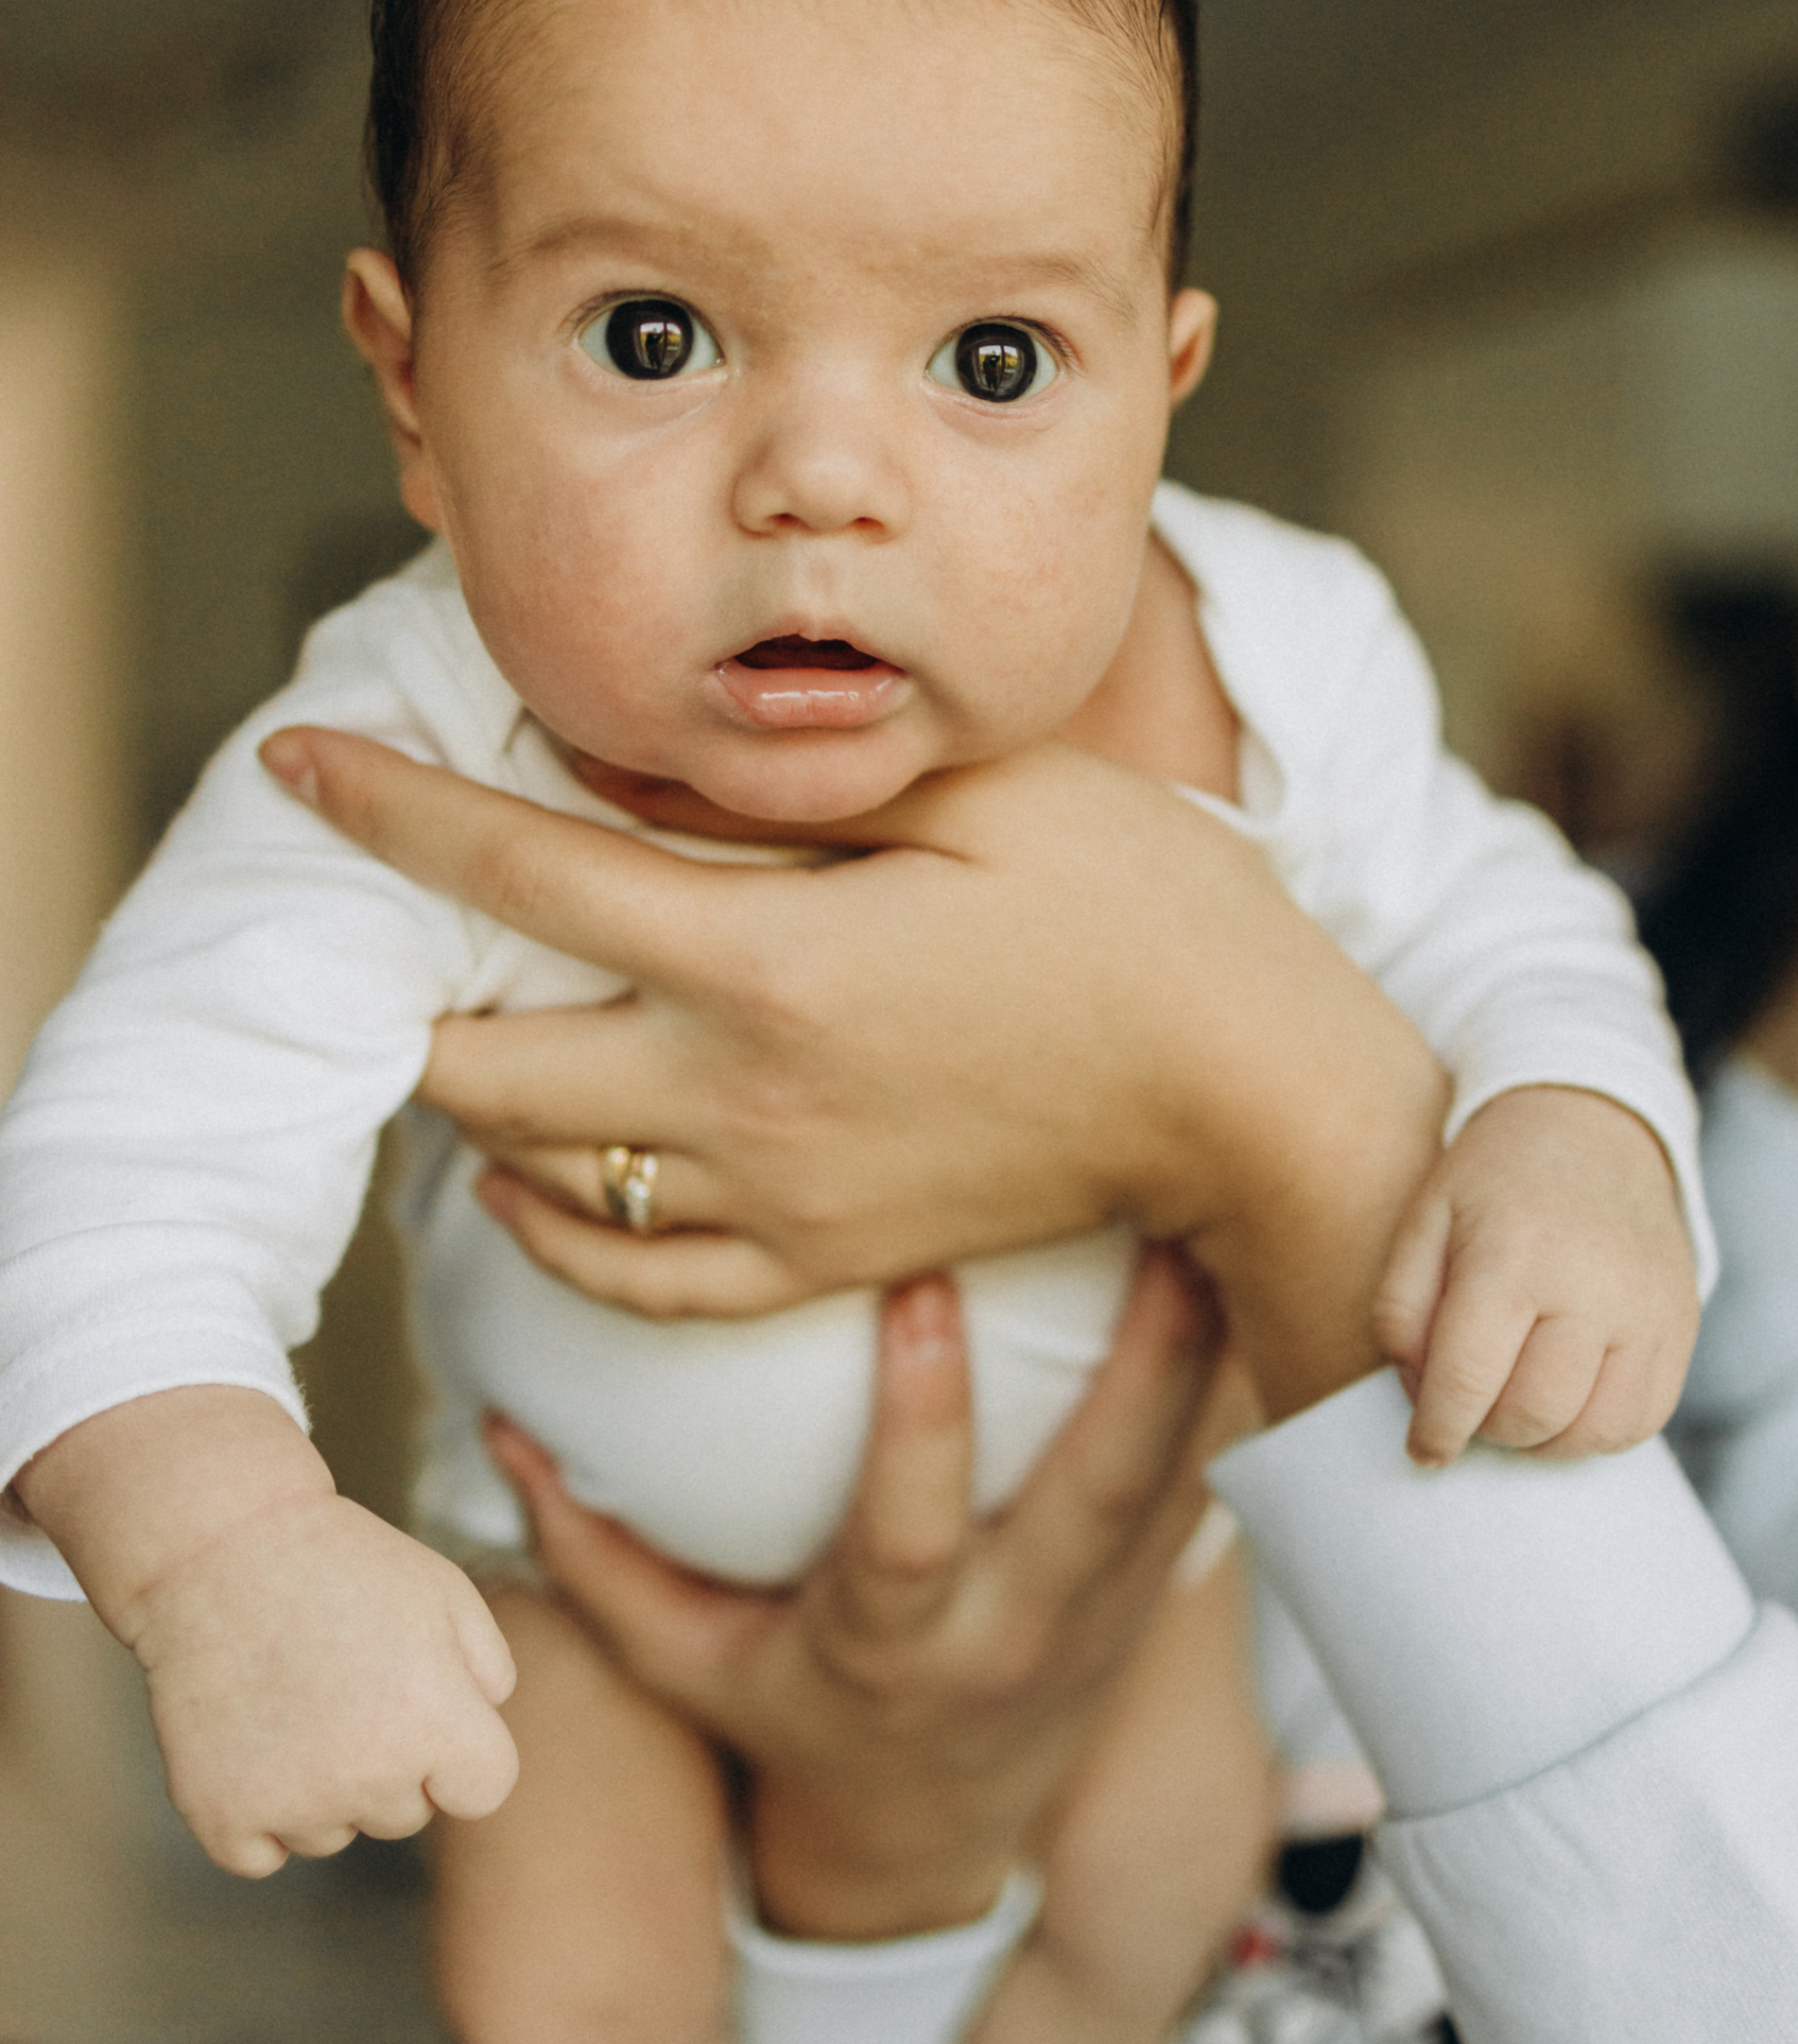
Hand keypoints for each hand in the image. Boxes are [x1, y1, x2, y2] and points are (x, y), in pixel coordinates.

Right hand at [20, 1386, 518, 1875]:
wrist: (220, 1550)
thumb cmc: (345, 1566)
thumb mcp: (449, 1593)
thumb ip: (490, 1671)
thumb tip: (483, 1729)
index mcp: (436, 1723)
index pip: (485, 1791)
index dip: (461, 1752)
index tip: (427, 1712)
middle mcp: (369, 1775)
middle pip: (408, 1815)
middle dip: (390, 1763)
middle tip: (347, 1687)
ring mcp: (290, 1800)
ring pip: (335, 1834)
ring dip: (323, 1789)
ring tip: (294, 1703)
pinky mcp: (220, 1813)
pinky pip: (262, 1856)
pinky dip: (257, 1815)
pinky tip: (252, 1746)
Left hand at [259, 727, 1445, 1416]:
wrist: (1255, 1094)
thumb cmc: (1147, 905)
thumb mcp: (984, 788)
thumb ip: (791, 782)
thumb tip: (624, 765)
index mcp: (777, 958)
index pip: (519, 873)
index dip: (387, 811)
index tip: (296, 762)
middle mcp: (751, 1097)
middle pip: (480, 1065)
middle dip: (401, 985)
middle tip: (392, 919)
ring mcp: (786, 1198)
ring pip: (541, 1180)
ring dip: (472, 1100)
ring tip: (463, 1020)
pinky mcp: (828, 1261)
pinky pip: (637, 1281)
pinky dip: (557, 1225)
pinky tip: (537, 1171)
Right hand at [482, 1254, 1232, 1939]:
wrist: (933, 1843)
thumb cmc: (789, 1725)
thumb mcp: (683, 1666)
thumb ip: (594, 1557)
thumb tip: (495, 1426)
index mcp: (891, 1651)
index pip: (910, 1533)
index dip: (920, 1419)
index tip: (917, 1284)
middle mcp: (1015, 1636)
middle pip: (1100, 1494)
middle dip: (1139, 1361)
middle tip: (1153, 1213)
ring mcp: (1105, 1618)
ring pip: (1184, 1476)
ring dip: (1212, 1350)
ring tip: (1223, 1208)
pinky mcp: (1159, 1595)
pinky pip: (1219, 1476)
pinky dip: (1242, 1379)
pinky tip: (1259, 1264)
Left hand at [1372, 1086, 1700, 1467]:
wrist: (1591, 1122)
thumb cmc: (1493, 1180)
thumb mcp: (1424, 1222)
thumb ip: (1403, 1314)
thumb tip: (1426, 1401)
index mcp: (1514, 1254)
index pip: (1468, 1380)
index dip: (1436, 1431)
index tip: (1423, 1450)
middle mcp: (1592, 1284)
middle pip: (1532, 1414)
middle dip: (1488, 1429)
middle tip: (1473, 1402)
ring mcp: (1648, 1307)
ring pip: (1595, 1432)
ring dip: (1545, 1440)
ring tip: (1519, 1403)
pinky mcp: (1682, 1323)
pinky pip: (1645, 1418)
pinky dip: (1599, 1431)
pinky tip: (1569, 1399)